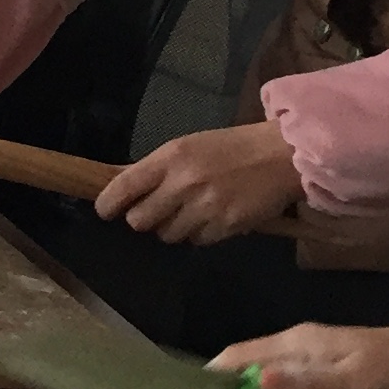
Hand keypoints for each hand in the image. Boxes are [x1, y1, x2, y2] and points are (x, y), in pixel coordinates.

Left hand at [96, 120, 305, 244]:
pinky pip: (197, 241)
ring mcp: (205, 207)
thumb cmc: (232, 148)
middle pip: (139, 221)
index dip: (108, 204)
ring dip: (173, 228)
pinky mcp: (226, 226)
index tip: (105, 210)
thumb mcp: (189, 146)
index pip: (123, 187)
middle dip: (144, 219)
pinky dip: (200, 234)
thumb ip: (156, 168)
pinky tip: (212, 217)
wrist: (283, 155)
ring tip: (191, 211)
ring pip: (167, 235)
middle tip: (158, 210)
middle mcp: (183, 183)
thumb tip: (119, 184)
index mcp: (170, 158)